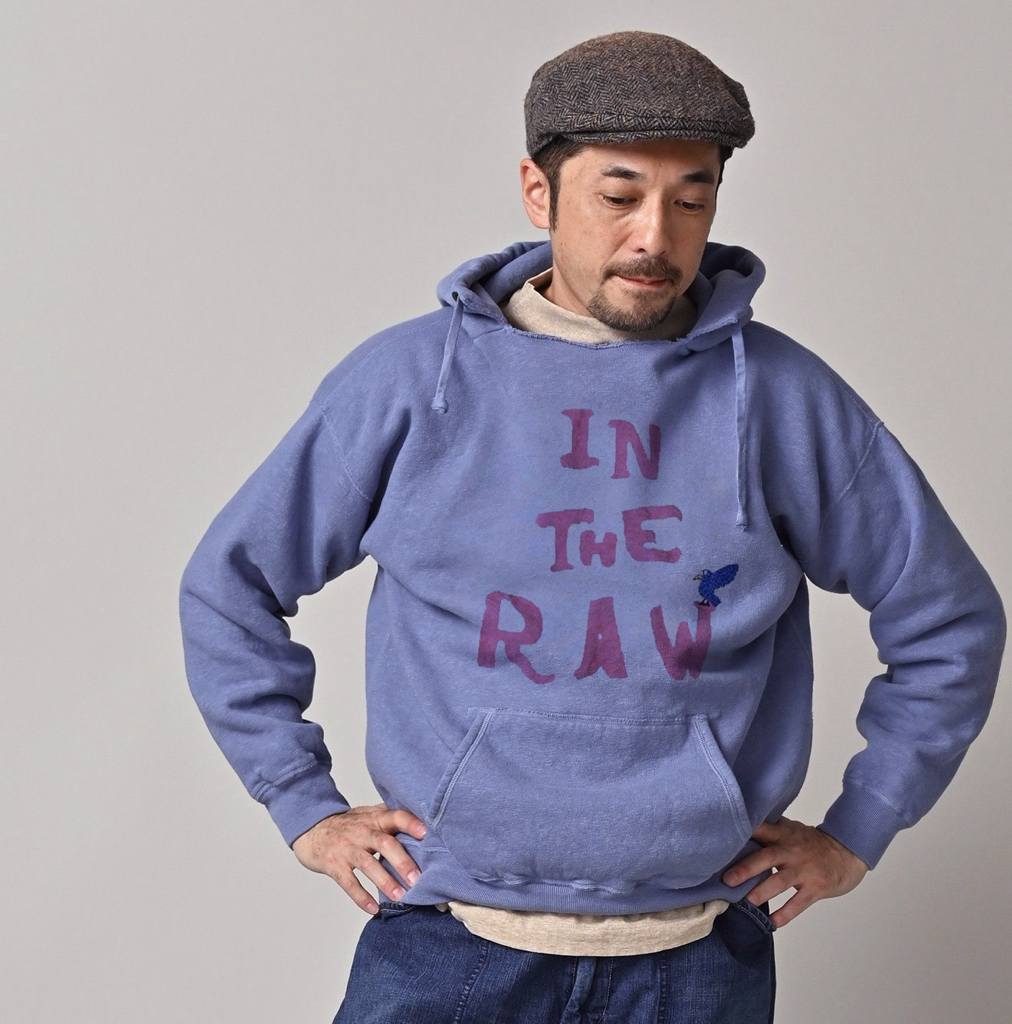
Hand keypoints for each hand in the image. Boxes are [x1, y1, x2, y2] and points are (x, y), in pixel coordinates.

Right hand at [291, 802, 427, 915]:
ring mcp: (347, 848)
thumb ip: (390, 818)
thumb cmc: (347, 825)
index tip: (426, 834)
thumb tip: (422, 824)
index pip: (395, 816)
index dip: (410, 823)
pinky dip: (361, 897)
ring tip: (400, 897)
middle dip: (402, 861)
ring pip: (368, 864)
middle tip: (417, 879)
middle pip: (384, 843)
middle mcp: (362, 831)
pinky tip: (374, 909)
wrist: (311, 829)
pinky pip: (348, 882)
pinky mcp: (334, 864)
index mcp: (374, 818)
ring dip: (385, 881)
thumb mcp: (367, 815)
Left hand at [721, 815, 869, 927]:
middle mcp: (792, 850)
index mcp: (782, 834)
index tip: (721, 843)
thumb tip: (737, 836)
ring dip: (762, 892)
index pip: (759, 830)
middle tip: (727, 880)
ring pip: (780, 881)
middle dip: (745, 868)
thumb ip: (768, 832)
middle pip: (766, 857)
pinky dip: (786, 913)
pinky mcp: (817, 887)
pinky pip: (799, 902)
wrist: (847, 852)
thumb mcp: (790, 830)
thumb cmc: (811, 843)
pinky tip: (773, 922)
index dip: (741, 834)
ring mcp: (805, 869)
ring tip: (746, 902)